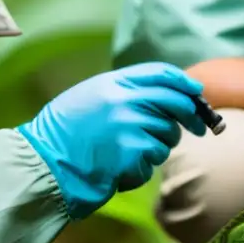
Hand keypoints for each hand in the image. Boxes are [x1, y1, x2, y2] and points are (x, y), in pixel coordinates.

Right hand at [17, 63, 207, 219]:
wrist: (43, 165)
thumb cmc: (62, 135)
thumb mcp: (88, 99)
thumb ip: (122, 93)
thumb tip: (164, 97)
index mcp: (112, 83)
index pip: (161, 73)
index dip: (184, 82)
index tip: (196, 92)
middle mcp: (123, 100)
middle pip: (175, 102)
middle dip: (193, 116)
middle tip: (200, 128)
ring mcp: (129, 126)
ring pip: (168, 135)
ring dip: (158, 147)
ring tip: (129, 154)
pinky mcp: (132, 153)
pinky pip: (154, 160)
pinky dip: (142, 168)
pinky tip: (119, 169)